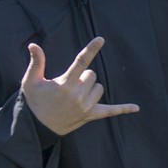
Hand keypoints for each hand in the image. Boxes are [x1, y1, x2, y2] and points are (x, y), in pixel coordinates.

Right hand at [21, 37, 138, 135]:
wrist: (37, 127)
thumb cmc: (35, 101)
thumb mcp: (31, 81)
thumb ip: (36, 63)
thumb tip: (33, 45)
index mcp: (64, 84)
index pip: (81, 62)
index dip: (91, 49)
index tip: (101, 39)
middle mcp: (77, 95)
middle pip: (92, 75)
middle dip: (83, 76)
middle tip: (69, 85)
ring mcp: (86, 107)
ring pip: (99, 88)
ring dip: (91, 88)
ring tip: (75, 95)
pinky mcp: (90, 115)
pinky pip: (110, 111)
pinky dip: (122, 109)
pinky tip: (136, 107)